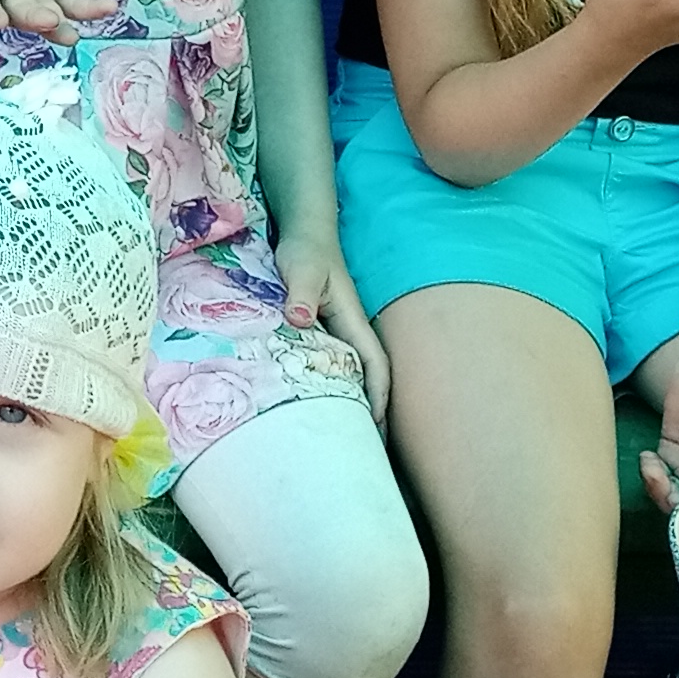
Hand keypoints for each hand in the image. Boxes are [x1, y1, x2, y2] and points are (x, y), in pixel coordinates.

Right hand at [0, 0, 117, 44]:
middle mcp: (2, 6)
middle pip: (19, 14)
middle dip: (33, 17)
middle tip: (51, 22)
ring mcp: (27, 2)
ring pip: (47, 11)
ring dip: (67, 14)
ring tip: (94, 14)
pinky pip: (69, 0)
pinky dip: (87, 6)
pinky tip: (108, 6)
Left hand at [271, 227, 389, 420]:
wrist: (302, 229)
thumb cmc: (305, 248)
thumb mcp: (302, 268)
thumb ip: (302, 293)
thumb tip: (300, 319)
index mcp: (353, 321)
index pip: (375, 366)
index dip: (379, 397)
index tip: (375, 427)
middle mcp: (350, 330)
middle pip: (368, 377)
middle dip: (371, 411)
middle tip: (360, 448)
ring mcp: (337, 330)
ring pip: (349, 372)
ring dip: (350, 400)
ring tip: (340, 435)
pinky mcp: (320, 328)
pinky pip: (329, 362)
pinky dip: (328, 383)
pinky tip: (314, 400)